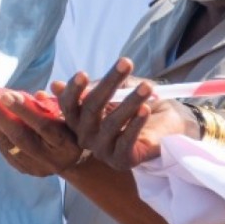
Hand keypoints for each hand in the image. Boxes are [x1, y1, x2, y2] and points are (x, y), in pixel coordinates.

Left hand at [0, 89, 88, 177]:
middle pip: (21, 137)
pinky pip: (5, 150)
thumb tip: (38, 94)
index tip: (5, 94)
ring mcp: (37, 168)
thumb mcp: (71, 113)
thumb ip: (59, 102)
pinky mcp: (25, 169)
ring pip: (9, 145)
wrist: (74, 158)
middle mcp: (52, 160)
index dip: (23, 110)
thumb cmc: (71, 127)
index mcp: (67, 144)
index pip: (43, 126)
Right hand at [58, 59, 193, 170]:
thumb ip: (93, 87)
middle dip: (109, 84)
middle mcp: (85, 135)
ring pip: (110, 123)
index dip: (74, 89)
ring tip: (147, 87)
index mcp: (79, 118)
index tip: (83, 74)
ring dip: (130, 102)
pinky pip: (126, 141)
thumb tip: (56, 86)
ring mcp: (101, 149)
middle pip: (90, 108)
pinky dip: (136, 124)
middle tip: (125, 63)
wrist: (168, 127)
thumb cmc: (137, 105)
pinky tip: (146, 109)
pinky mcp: (121, 160)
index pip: (68, 104)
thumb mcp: (117, 90)